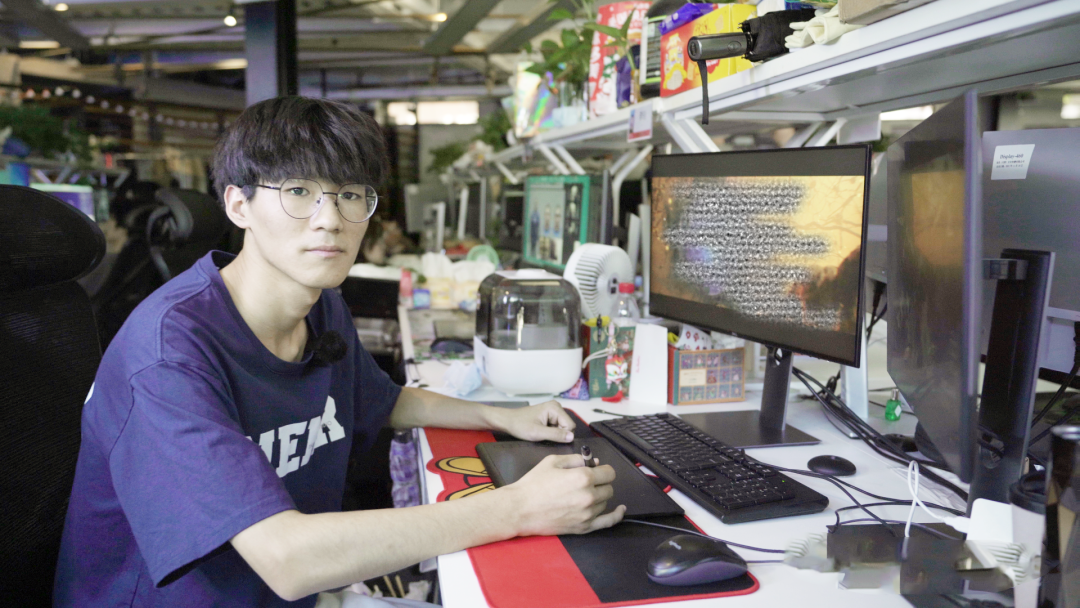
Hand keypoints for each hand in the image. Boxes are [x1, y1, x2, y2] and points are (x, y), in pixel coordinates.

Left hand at [494, 400, 575, 442]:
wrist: (508, 421)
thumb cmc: (520, 426)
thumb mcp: (538, 432)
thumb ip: (555, 435)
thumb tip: (572, 437)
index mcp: (555, 408)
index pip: (570, 425)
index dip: (563, 435)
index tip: (551, 439)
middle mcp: (557, 407)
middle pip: (567, 426)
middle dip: (559, 434)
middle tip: (545, 437)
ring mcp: (554, 410)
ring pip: (563, 427)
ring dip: (555, 434)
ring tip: (543, 434)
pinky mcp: (550, 415)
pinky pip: (558, 426)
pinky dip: (552, 432)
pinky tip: (543, 432)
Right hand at [501, 454, 625, 535]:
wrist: (520, 509)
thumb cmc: (533, 484)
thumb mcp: (553, 461)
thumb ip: (576, 459)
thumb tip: (592, 461)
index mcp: (583, 477)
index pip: (608, 473)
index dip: (602, 469)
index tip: (596, 470)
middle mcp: (589, 496)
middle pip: (609, 487)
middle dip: (601, 482)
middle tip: (587, 482)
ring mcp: (587, 514)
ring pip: (606, 502)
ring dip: (599, 496)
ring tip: (583, 494)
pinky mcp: (583, 527)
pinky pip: (607, 522)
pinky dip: (616, 515)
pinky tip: (621, 510)